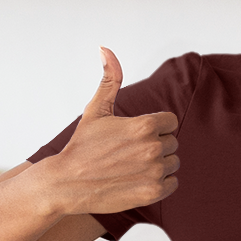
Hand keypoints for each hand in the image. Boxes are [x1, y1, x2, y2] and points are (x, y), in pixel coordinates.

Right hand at [44, 46, 179, 216]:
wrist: (67, 184)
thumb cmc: (82, 145)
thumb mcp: (96, 110)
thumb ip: (110, 79)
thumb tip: (106, 49)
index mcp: (144, 125)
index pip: (170, 121)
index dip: (155, 127)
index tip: (135, 135)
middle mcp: (153, 148)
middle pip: (172, 142)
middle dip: (155, 145)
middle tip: (129, 152)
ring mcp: (154, 172)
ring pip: (173, 163)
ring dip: (158, 165)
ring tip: (132, 166)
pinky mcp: (153, 192)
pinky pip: (172, 183)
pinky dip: (160, 183)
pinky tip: (138, 180)